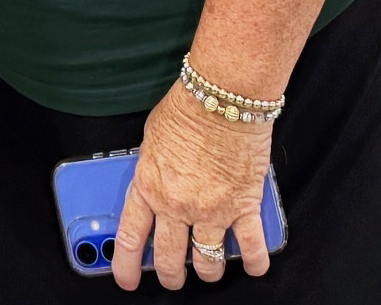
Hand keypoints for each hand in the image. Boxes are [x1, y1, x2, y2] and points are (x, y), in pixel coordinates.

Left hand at [112, 83, 272, 290]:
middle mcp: (178, 205)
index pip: (131, 235)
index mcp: (149, 187)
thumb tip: (154, 186)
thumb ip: (152, 172)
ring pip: (208, 261)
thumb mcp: (151, 142)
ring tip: (209, 271)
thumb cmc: (185, 111)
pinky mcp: (244, 208)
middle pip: (170, 257)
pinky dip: (254, 262)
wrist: (220, 100)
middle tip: (172, 279)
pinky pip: (251, 248)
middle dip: (170, 275)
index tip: (125, 277)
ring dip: (208, 271)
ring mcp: (212, 211)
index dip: (126, 263)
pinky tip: (253, 265)